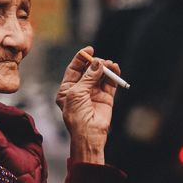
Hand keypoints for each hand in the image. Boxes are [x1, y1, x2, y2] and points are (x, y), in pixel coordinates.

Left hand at [56, 46, 120, 161]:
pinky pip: (110, 83)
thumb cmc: (77, 115)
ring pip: (100, 75)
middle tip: (101, 60)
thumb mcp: (77, 92)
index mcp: (67, 89)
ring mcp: (93, 93)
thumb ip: (88, 77)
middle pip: (89, 70)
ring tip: (109, 64)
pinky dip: (113, 75)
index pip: (74, 69)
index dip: (81, 58)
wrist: (88, 133)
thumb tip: (98, 63)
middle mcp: (80, 90)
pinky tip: (115, 69)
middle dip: (95, 63)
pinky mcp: (106, 98)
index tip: (89, 49)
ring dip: (105, 68)